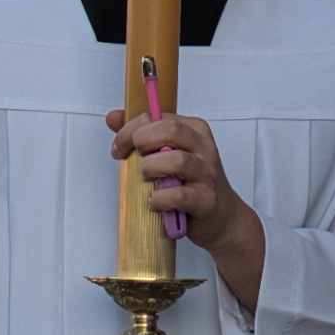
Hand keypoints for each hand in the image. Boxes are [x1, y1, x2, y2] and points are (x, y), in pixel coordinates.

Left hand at [117, 104, 268, 305]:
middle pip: (172, 131)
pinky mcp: (206, 200)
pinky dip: (161, 198)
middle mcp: (204, 148)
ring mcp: (207, 174)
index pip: (160, 117)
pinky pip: (181, 195)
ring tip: (145, 178)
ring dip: (152, 168)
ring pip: (178, 161)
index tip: (119, 146)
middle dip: (142, 141)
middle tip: (129, 157)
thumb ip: (141, 132)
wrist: (221, 216)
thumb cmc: (191, 182)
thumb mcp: (169, 151)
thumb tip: (113, 117)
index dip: (132, 129)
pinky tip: (154, 201)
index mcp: (194, 130)